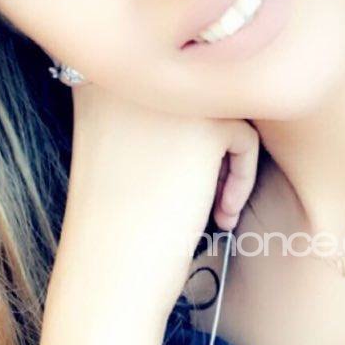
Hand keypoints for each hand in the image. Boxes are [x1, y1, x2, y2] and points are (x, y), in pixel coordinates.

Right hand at [59, 83, 259, 287]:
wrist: (111, 271)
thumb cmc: (113, 224)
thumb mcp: (116, 149)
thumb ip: (148, 114)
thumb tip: (210, 100)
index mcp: (99, 78)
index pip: (166, 89)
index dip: (177, 140)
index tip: (169, 180)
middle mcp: (131, 74)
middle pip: (196, 98)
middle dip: (204, 149)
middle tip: (198, 196)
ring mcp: (168, 95)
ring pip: (223, 115)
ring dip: (223, 163)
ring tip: (210, 207)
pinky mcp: (207, 124)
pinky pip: (246, 138)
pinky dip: (240, 179)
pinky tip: (220, 215)